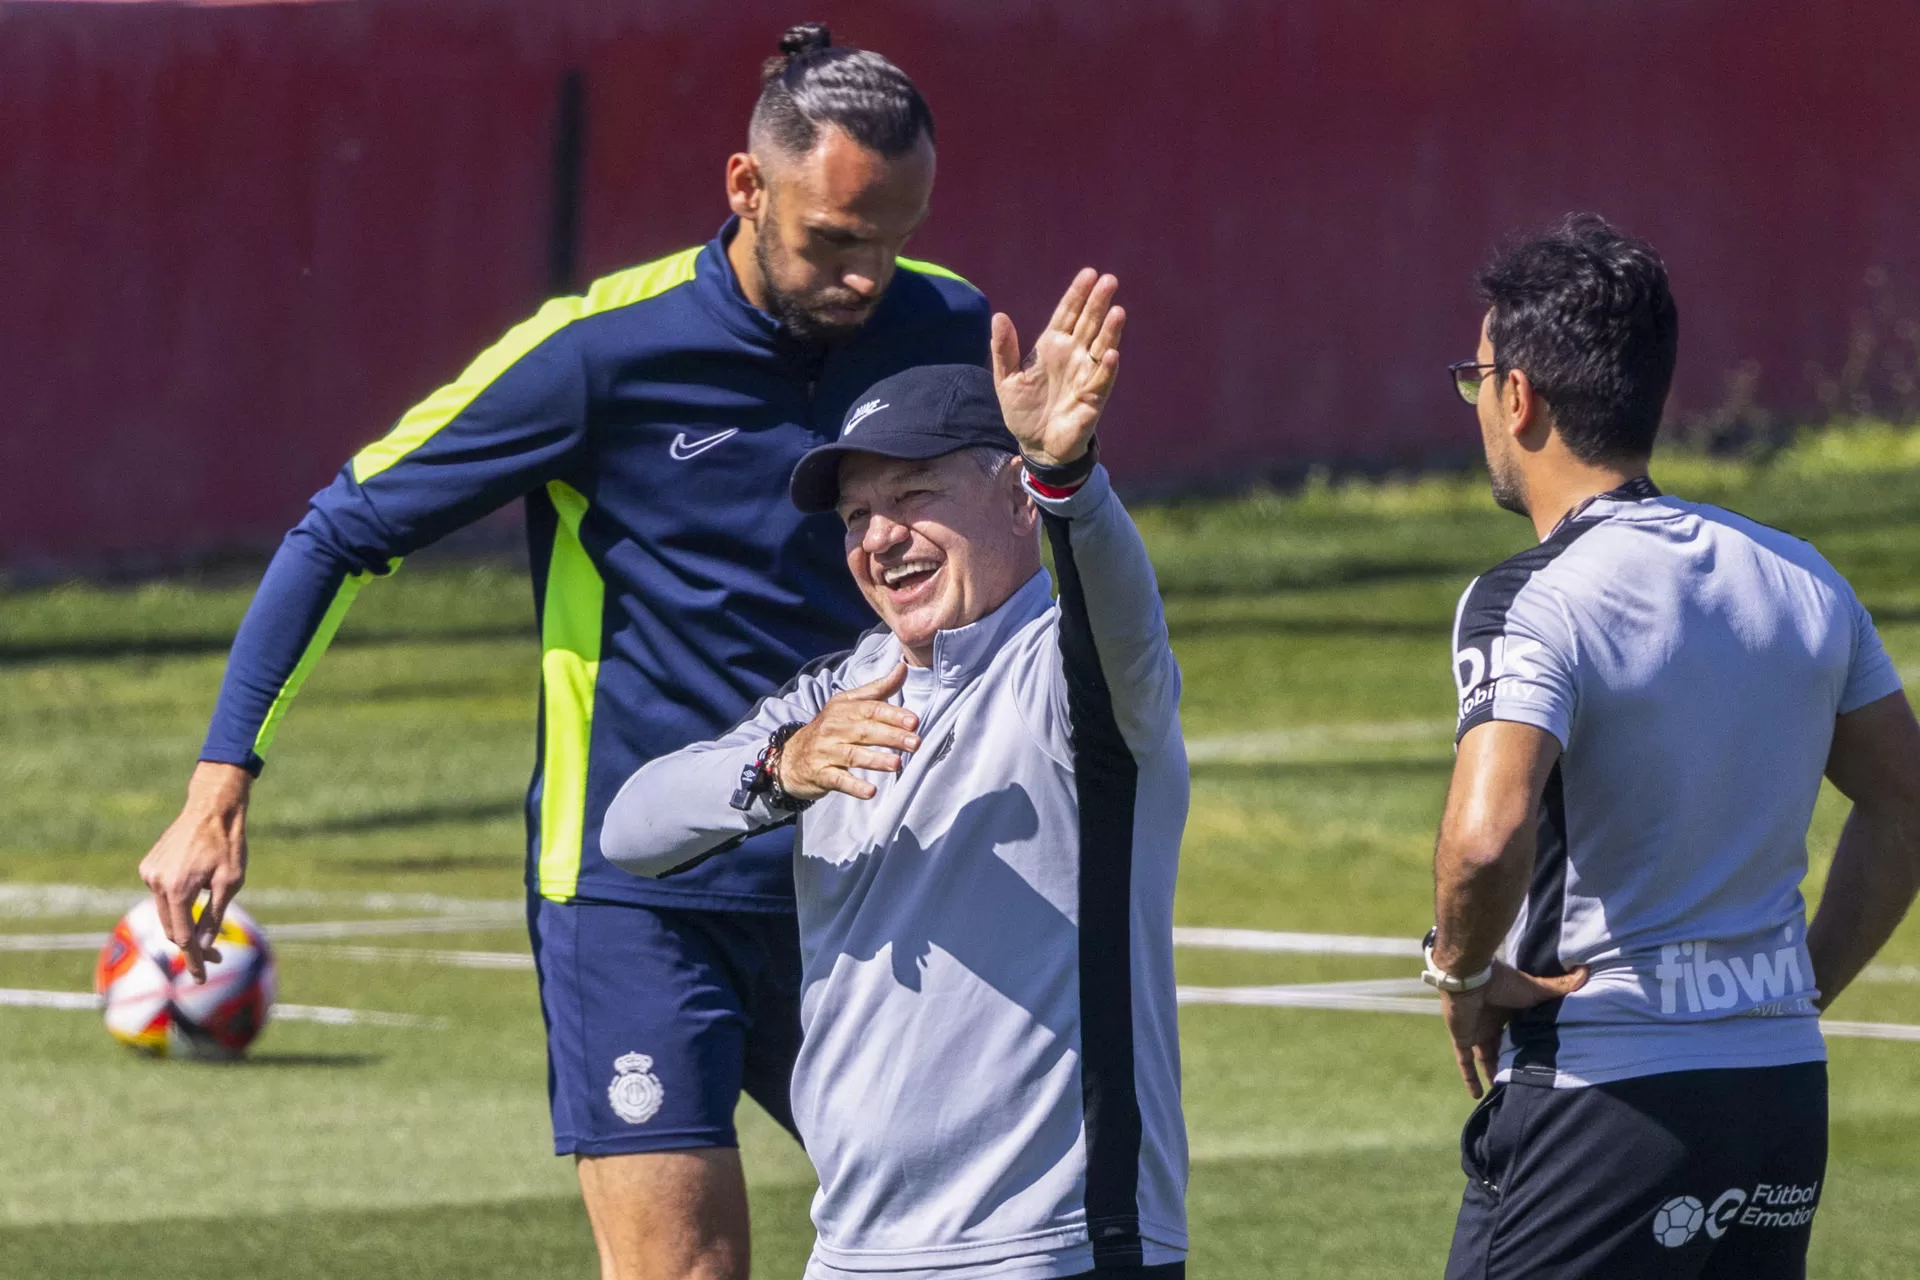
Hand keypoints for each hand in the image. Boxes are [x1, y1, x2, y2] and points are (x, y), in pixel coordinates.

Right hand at [137, 761, 251, 981]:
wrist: (212, 808)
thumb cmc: (228, 844)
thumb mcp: (230, 883)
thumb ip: (213, 916)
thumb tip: (202, 945)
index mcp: (177, 889)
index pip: (183, 936)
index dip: (194, 958)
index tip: (201, 977)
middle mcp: (156, 882)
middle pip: (172, 928)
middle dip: (192, 945)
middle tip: (217, 955)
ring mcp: (149, 873)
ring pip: (167, 912)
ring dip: (185, 923)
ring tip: (211, 926)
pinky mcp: (149, 866)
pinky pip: (163, 894)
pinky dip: (178, 903)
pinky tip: (197, 892)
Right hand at [775, 664, 919, 801]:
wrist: (790, 756)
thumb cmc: (830, 729)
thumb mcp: (848, 704)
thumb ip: (878, 689)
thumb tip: (903, 667)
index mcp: (844, 709)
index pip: (870, 709)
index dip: (893, 715)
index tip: (914, 722)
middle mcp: (834, 728)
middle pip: (865, 731)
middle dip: (891, 737)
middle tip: (915, 743)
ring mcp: (826, 752)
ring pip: (853, 755)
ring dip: (875, 760)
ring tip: (896, 764)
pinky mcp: (821, 774)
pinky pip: (839, 780)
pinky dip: (854, 786)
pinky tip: (870, 791)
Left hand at [990, 268, 1125, 467]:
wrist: (1035, 445)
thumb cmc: (1024, 410)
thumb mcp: (1006, 379)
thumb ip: (1003, 349)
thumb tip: (999, 316)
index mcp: (1052, 346)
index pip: (1067, 314)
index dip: (1077, 294)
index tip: (1089, 273)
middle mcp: (1073, 356)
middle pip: (1088, 324)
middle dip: (1098, 303)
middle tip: (1109, 280)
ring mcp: (1085, 375)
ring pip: (1100, 347)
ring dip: (1109, 330)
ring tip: (1117, 311)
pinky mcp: (1092, 398)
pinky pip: (1101, 380)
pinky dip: (1107, 368)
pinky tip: (1111, 354)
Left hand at [1441, 961, 1589, 1098]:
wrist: (1472, 977)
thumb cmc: (1504, 982)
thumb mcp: (1536, 989)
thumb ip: (1559, 986)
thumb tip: (1586, 973)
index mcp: (1510, 1009)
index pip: (1521, 1030)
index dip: (1530, 1043)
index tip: (1542, 1059)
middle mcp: (1492, 1021)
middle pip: (1503, 1046)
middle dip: (1511, 1062)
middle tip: (1524, 1082)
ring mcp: (1476, 1030)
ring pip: (1486, 1057)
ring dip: (1493, 1073)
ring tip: (1506, 1092)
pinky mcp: (1462, 1037)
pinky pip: (1465, 1062)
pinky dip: (1470, 1078)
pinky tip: (1478, 1096)